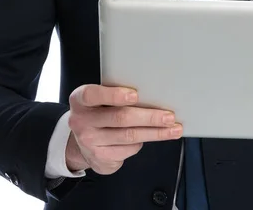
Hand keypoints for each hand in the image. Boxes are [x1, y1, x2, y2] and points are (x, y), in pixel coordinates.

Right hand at [66, 85, 182, 174]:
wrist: (80, 139)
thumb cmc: (97, 111)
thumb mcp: (98, 98)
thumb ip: (115, 93)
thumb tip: (150, 93)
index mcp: (80, 100)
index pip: (94, 95)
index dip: (114, 95)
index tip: (135, 95)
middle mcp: (81, 121)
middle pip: (120, 118)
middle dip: (149, 117)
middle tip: (168, 116)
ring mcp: (89, 142)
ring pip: (129, 136)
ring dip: (155, 133)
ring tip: (172, 129)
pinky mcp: (100, 158)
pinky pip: (128, 149)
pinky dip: (141, 142)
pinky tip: (149, 136)